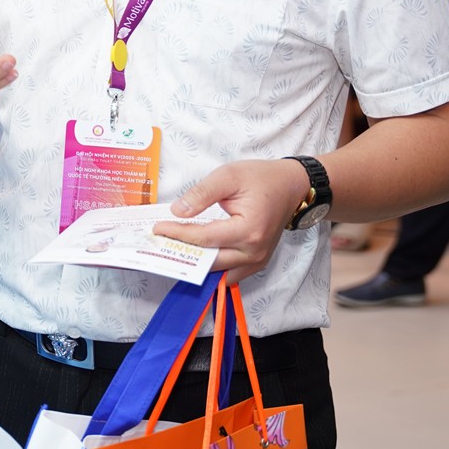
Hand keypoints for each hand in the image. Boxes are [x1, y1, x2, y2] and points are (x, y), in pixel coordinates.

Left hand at [158, 158, 313, 283]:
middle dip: (183, 252)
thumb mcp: (228, 176)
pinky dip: (212, 267)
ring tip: (173, 251)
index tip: (158, 229)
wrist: (290, 186)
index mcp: (248, 230)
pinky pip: (230, 273)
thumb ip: (201, 194)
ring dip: (196, 264)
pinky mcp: (257, 262)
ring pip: (218, 271)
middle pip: (209, 260)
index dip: (178, 234)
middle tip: (159, 243)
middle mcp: (254, 251)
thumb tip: (178, 212)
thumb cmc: (261, 178)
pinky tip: (195, 257)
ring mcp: (257, 260)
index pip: (204, 239)